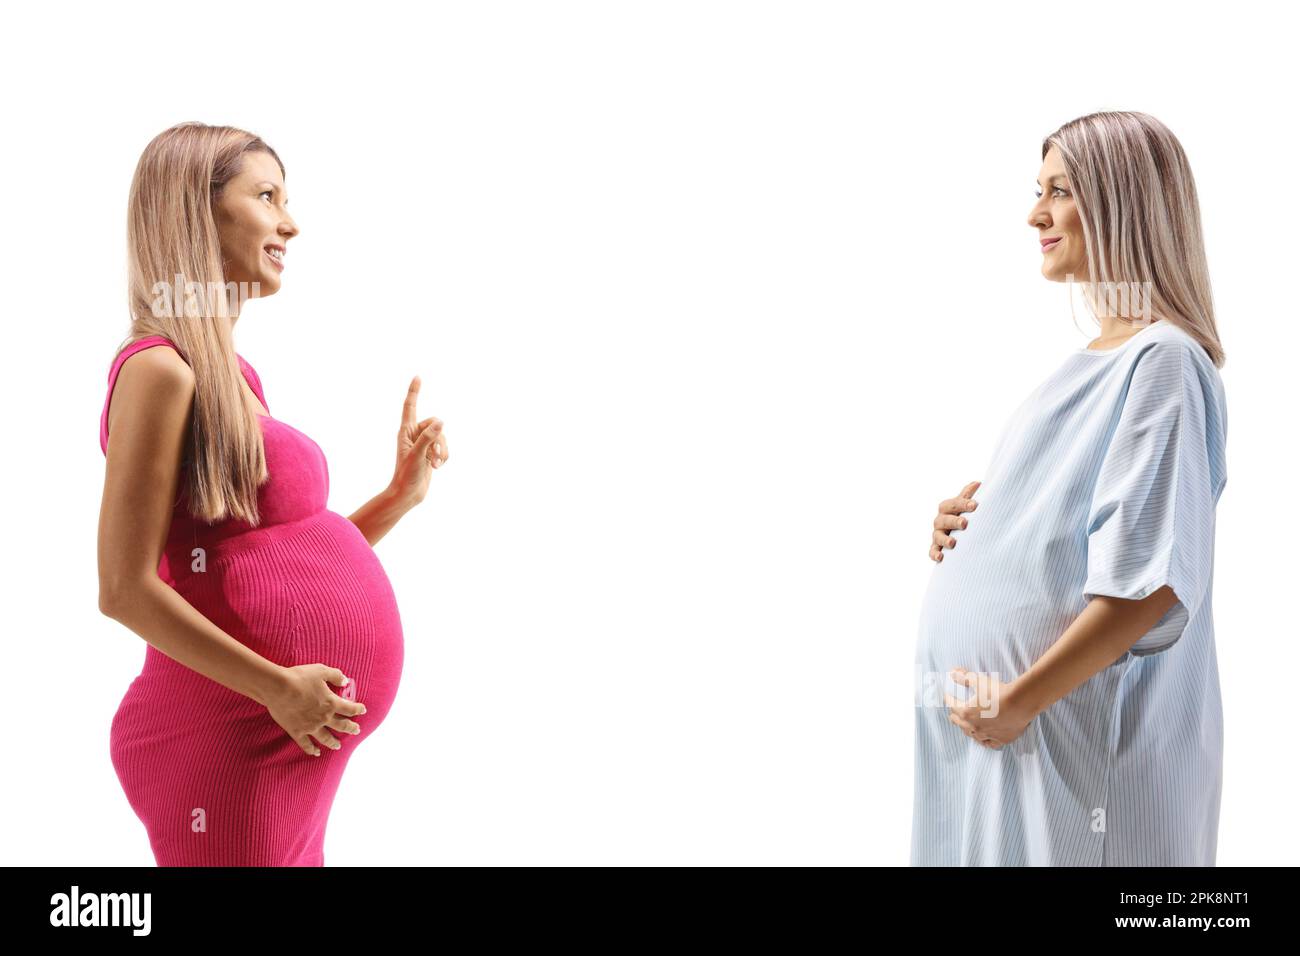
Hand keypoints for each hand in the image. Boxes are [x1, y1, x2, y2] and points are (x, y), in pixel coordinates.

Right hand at [264, 664, 366, 756]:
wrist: (278, 688)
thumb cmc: (300, 677)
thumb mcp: (321, 670)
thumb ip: (335, 675)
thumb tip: (346, 681)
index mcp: (331, 703)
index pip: (350, 708)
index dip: (358, 709)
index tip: (363, 710)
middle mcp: (324, 717)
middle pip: (341, 725)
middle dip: (351, 728)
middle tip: (356, 731)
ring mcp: (310, 727)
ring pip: (326, 738)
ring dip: (333, 743)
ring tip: (338, 746)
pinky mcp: (297, 731)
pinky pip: (306, 744)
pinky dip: (311, 750)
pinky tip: (315, 753)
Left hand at [390, 375, 448, 506]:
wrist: (408, 494)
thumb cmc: (407, 475)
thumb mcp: (418, 455)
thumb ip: (429, 437)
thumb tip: (441, 421)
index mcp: (405, 432)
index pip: (410, 406)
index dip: (414, 391)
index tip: (417, 377)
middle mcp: (414, 435)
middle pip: (434, 424)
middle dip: (439, 439)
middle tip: (432, 456)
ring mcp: (423, 444)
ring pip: (441, 436)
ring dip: (442, 450)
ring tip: (435, 464)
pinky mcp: (430, 453)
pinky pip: (444, 447)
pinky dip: (443, 456)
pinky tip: (437, 467)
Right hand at [931, 480, 979, 561]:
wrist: (960, 532)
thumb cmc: (964, 515)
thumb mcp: (966, 504)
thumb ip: (969, 494)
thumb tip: (978, 483)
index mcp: (947, 509)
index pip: (952, 504)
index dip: (962, 504)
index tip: (974, 505)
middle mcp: (940, 521)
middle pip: (943, 520)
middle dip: (953, 521)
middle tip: (965, 523)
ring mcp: (937, 535)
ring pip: (937, 536)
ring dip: (944, 539)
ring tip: (953, 543)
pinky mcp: (936, 548)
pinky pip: (932, 551)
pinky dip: (935, 554)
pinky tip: (941, 558)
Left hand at [943, 666, 1034, 748]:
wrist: (1020, 703)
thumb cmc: (998, 692)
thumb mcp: (979, 681)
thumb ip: (965, 678)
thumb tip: (953, 673)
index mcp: (966, 713)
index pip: (952, 706)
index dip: (949, 699)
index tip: (947, 696)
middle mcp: (974, 727)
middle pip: (959, 723)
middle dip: (955, 716)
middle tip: (953, 712)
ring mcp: (987, 735)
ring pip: (972, 735)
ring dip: (968, 730)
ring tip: (966, 726)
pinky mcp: (1001, 739)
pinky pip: (989, 744)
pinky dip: (985, 741)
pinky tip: (984, 740)